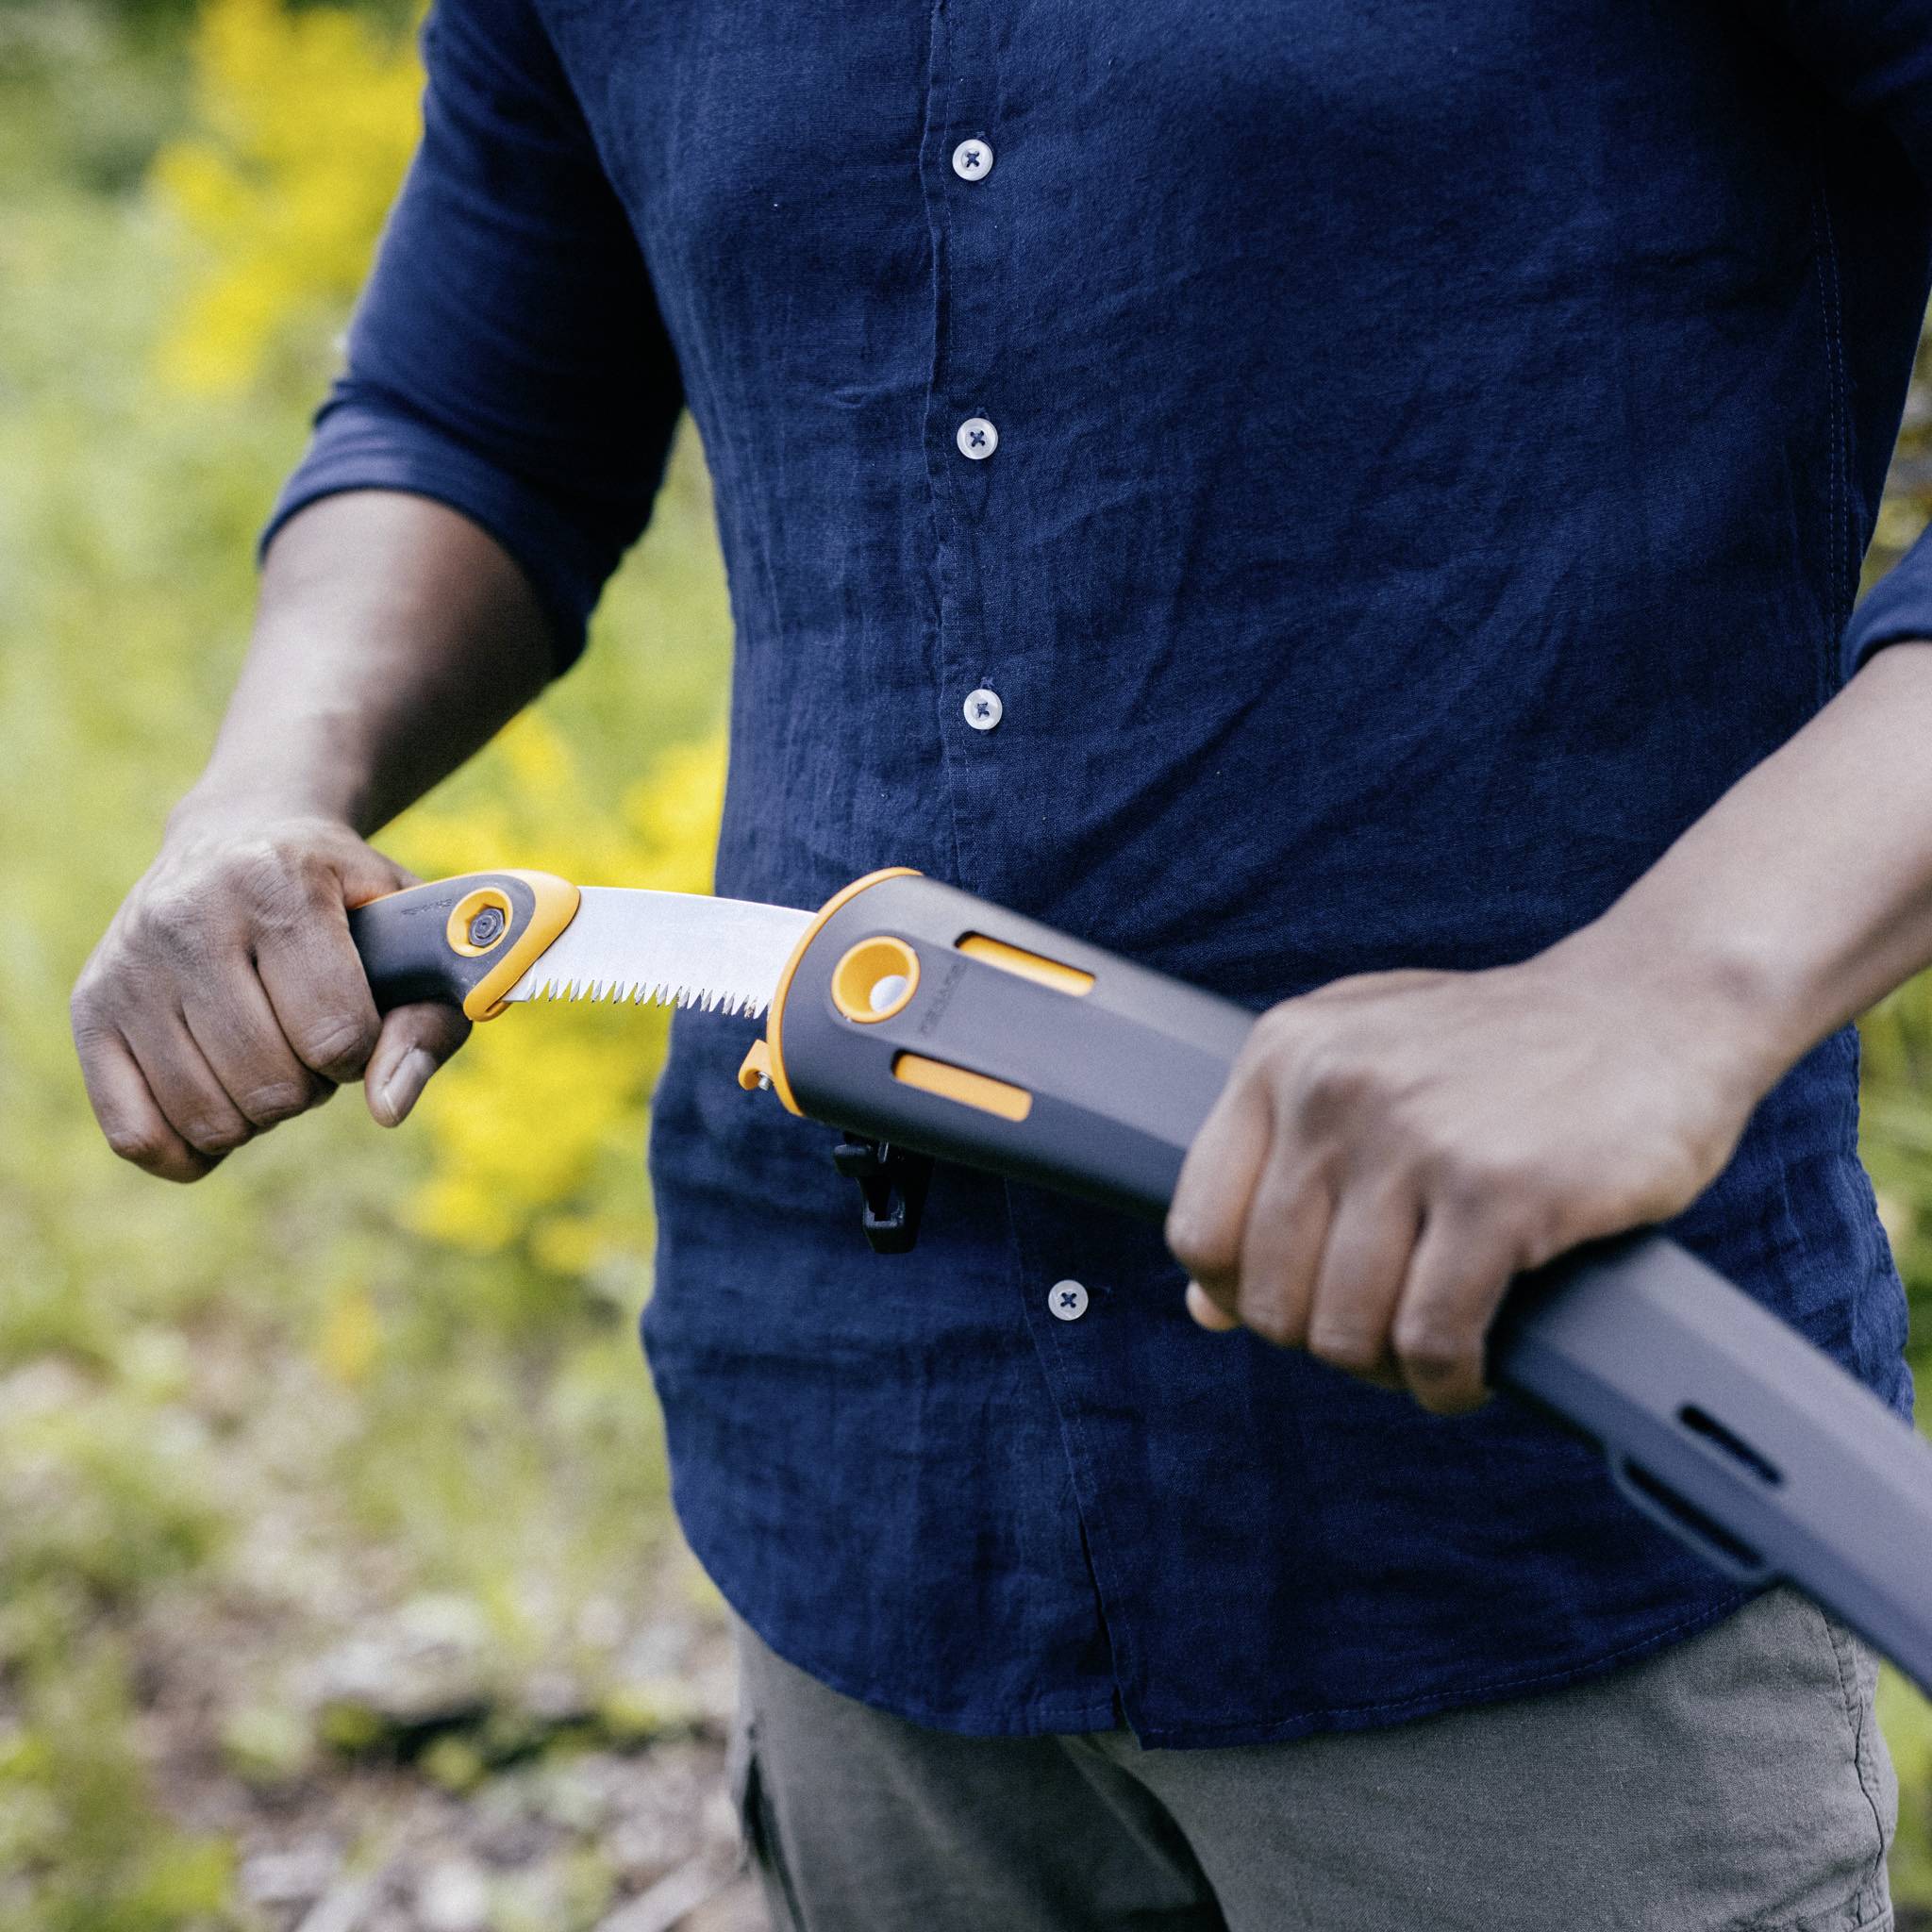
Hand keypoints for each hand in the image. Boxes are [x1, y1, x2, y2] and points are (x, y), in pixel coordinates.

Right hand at [71, 801, 468, 1181]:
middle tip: (307, 1036)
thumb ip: (428, 1024)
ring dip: (257, 1113)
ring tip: (267, 1053)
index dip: (361, 1051)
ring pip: (208, 1117)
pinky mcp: (90, 1006)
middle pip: (271, 1086)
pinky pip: (136, 1134)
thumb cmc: (347, 903)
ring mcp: (128, 963)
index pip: (336, 1033)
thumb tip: (389, 1109)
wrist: (240, 836)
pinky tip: (220, 1103)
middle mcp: (188, 914)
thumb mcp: (412, 939)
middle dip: (311, 1084)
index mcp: (278, 882)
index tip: (356, 1019)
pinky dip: (191, 1147)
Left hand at [1164, 945, 1768, 1412]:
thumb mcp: (1365, 1064)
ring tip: (1429, 1358)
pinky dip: (1446, 1383)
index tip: (1297, 1308)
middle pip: (1269, 1294)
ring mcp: (1415, 1137)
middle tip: (1382, 1340)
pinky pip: (1433, 1338)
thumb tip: (1201, 1307)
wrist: (1659, 1004)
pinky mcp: (1501, 1191)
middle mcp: (1334, 1088)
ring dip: (1388, 1372)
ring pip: (1345, 1328)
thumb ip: (1274, 1167)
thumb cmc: (1503, 1049)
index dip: (1237, 1296)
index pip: (1198, 1226)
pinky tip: (1470, 1374)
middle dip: (1323, 1341)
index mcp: (1285, 1053)